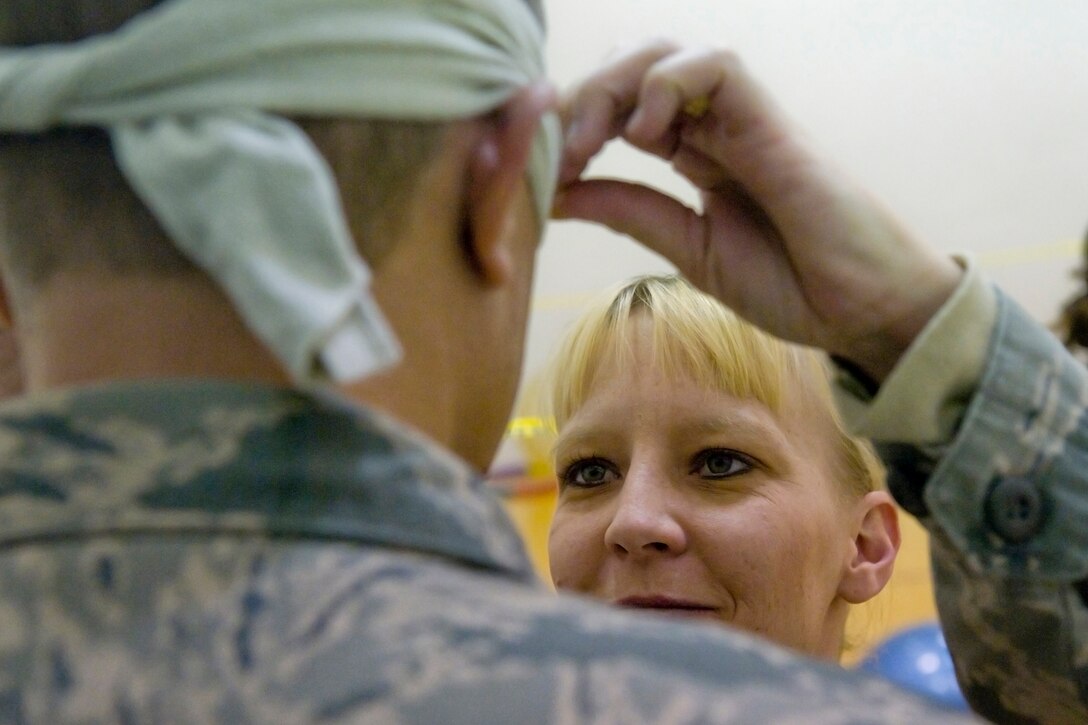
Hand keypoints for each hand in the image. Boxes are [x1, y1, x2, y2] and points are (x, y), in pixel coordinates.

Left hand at [555, 42, 962, 380]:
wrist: (862, 311)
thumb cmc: (790, 283)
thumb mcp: (687, 249)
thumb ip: (630, 212)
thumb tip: (556, 193)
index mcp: (692, 155)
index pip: (618, 109)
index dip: (570, 125)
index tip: (536, 168)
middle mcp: (712, 127)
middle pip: (632, 68)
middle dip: (582, 100)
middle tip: (558, 153)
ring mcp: (742, 120)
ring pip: (666, 52)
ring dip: (614, 87)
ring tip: (594, 145)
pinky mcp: (771, 122)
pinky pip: (716, 66)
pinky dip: (668, 85)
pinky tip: (647, 136)